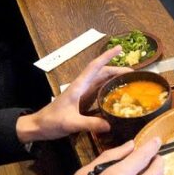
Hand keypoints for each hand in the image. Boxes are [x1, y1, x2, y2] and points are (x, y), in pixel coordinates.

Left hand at [16, 46, 130, 142]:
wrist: (38, 127)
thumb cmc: (51, 121)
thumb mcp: (71, 123)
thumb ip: (90, 124)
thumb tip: (110, 125)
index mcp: (79, 87)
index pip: (95, 67)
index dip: (107, 56)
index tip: (119, 48)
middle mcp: (82, 87)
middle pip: (102, 73)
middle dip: (117, 70)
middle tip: (135, 73)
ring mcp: (82, 95)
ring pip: (101, 82)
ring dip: (114, 79)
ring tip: (130, 82)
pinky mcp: (83, 103)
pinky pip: (99, 93)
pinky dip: (109, 91)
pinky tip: (117, 96)